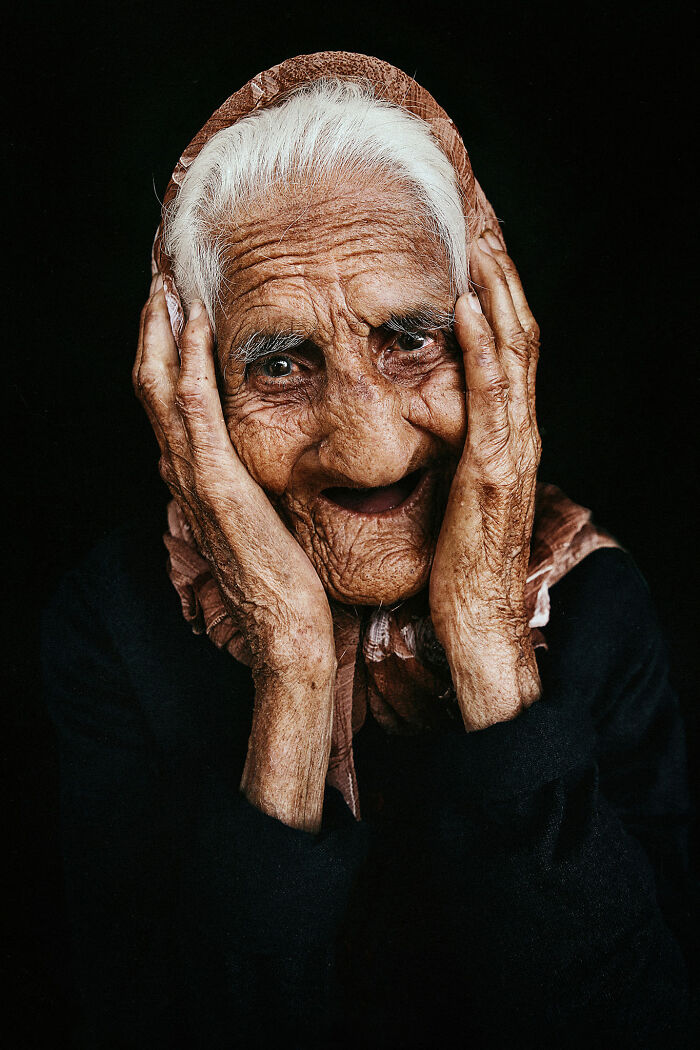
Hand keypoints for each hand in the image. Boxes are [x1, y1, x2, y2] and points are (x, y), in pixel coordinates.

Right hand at [133, 278, 335, 829]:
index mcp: (200, 480)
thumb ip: (255, 489)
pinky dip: (185, 364)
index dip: (165, 348)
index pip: (171, 399)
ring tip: (165, 279)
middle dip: (154, 325)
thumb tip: (267, 462)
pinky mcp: (216, 489)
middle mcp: (186, 474)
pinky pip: (192, 412)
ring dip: (159, 330)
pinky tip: (193, 323)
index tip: (177, 300)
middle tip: (160, 271)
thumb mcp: (266, 525)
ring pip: (160, 389)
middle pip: (153, 383)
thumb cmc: (286, 583)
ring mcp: (195, 481)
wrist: (290, 638)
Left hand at [429, 232, 541, 730]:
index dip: (488, 289)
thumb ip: (445, 448)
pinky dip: (485, 346)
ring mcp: (511, 446)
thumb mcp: (450, 491)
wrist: (472, 619)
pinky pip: (495, 395)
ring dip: (498, 290)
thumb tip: (419, 418)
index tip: (465, 240)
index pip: (498, 343)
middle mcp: (512, 429)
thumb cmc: (454, 559)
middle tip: (479, 212)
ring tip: (478, 236)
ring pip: (514, 350)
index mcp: (497, 432)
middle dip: (499, 270)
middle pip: (514, 330)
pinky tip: (468, 304)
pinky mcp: (497, 470)